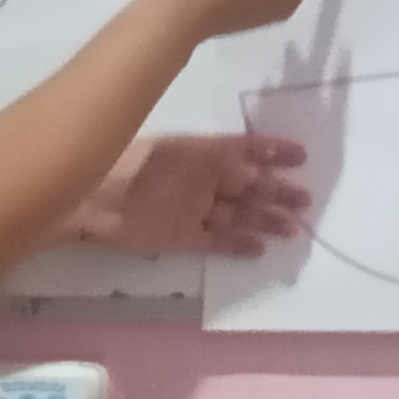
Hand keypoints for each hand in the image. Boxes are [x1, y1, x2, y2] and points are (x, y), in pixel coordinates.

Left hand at [74, 135, 313, 257]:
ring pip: (238, 216)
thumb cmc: (132, 165)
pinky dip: (237, 245)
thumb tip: (256, 163)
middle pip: (247, 187)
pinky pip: (216, 242)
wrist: (93, 200)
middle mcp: (202, 180)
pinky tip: (261, 248)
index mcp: (203, 153)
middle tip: (305, 201)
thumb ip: (218, 157)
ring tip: (292, 228)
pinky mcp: (182, 237)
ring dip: (264, 220)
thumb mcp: (178, 153)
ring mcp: (194, 210)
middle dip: (276, 192)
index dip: (272, 152)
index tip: (300, 156)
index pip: (246, 150)